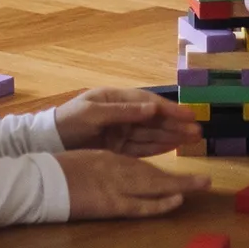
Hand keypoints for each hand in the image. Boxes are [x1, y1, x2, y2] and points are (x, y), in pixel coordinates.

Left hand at [55, 86, 202, 156]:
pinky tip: (173, 147)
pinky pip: (142, 147)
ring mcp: (121, 131)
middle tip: (199, 131)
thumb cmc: (69, 121)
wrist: (49, 142)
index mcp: (116, 99)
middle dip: (176, 125)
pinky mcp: (118, 148)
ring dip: (172, 136)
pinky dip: (159, 147)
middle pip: (154, 120)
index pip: (149, 103)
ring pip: (152, 134)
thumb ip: (123, 111)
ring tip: (193, 139)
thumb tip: (153, 108)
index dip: (170, 109)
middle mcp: (123, 114)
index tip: (189, 115)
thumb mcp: (93, 113)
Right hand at [57, 149, 205, 218]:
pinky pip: (140, 204)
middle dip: (181, 176)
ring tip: (201, 185)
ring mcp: (115, 185)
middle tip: (205, 180)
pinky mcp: (111, 203)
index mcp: (108, 158)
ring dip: (179, 186)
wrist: (38, 181)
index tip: (180, 173)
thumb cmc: (54, 172)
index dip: (163, 169)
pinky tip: (177, 200)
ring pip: (154, 184)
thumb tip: (112, 174)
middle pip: (155, 173)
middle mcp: (117, 167)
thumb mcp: (82, 164)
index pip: (142, 163)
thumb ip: (101, 168)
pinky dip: (159, 203)